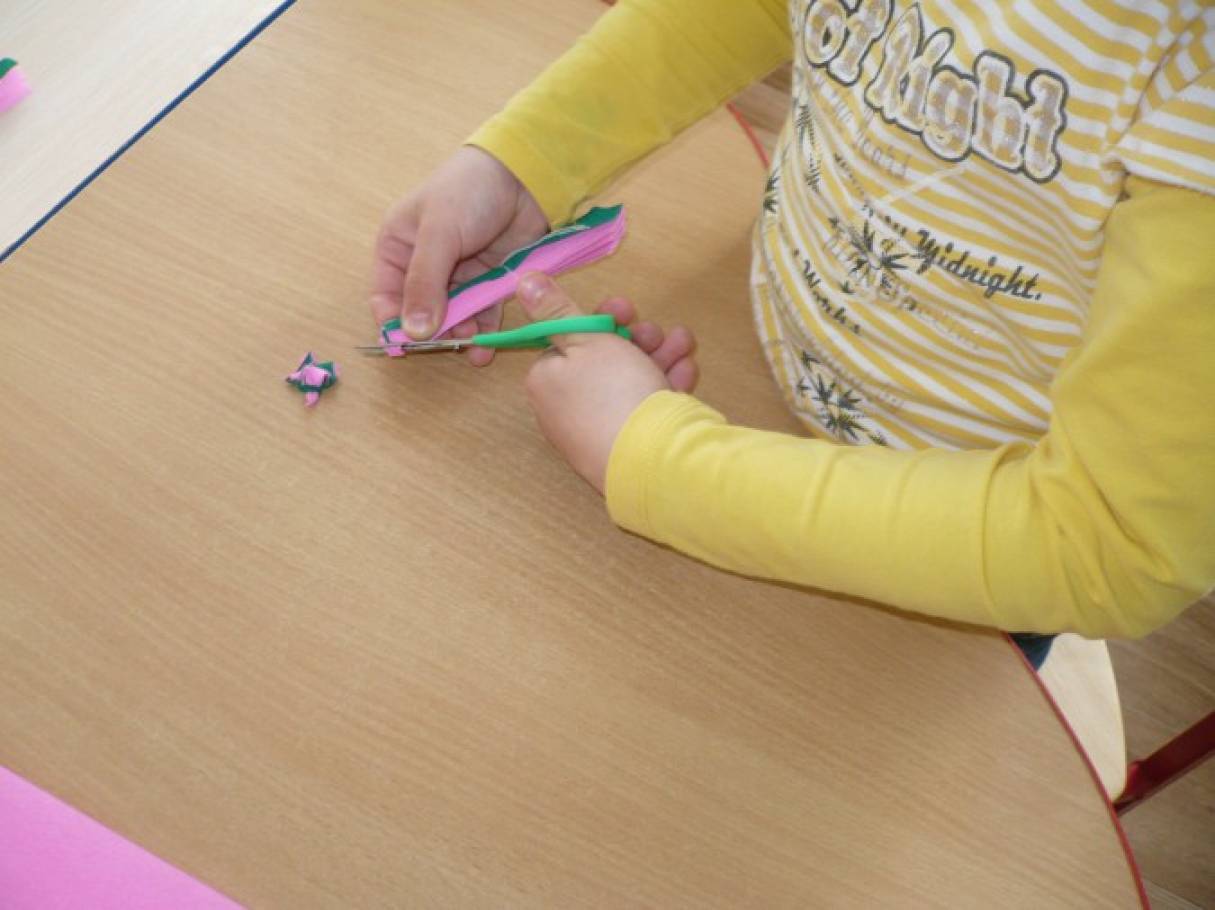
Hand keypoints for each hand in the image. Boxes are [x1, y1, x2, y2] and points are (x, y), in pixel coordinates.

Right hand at [370, 146, 548, 363]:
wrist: (524, 176)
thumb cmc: (468, 192)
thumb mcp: (438, 234)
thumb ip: (424, 284)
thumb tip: (412, 332)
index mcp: (398, 247)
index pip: (386, 296)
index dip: (393, 324)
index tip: (407, 348)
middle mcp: (424, 266)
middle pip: (422, 313)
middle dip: (434, 333)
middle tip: (449, 344)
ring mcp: (458, 275)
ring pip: (453, 317)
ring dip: (461, 335)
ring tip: (472, 344)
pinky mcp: (488, 281)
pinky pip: (482, 313)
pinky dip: (484, 330)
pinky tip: (486, 347)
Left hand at [517, 272, 698, 493]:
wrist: (649, 459)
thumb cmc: (612, 390)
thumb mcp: (585, 336)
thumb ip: (556, 309)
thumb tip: (522, 279)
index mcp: (546, 380)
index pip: (568, 341)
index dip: (600, 320)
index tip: (626, 309)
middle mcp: (565, 409)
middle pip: (601, 361)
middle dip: (636, 338)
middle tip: (655, 331)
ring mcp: (596, 432)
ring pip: (627, 382)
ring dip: (658, 356)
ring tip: (684, 344)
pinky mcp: (626, 449)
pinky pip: (642, 409)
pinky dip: (664, 388)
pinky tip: (686, 374)